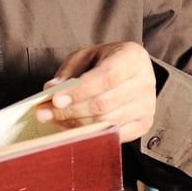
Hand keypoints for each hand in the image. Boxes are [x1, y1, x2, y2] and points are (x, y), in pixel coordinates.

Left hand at [36, 41, 156, 143]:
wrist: (134, 70)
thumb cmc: (108, 60)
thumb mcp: (87, 55)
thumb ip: (69, 70)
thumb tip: (51, 89)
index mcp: (132, 58)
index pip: (105, 78)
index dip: (79, 91)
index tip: (55, 100)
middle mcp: (144, 83)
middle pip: (104, 104)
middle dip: (70, 111)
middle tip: (44, 113)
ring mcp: (147, 106)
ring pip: (107, 122)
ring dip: (76, 124)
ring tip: (54, 120)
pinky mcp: (143, 124)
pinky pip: (114, 135)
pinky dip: (91, 135)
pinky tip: (72, 129)